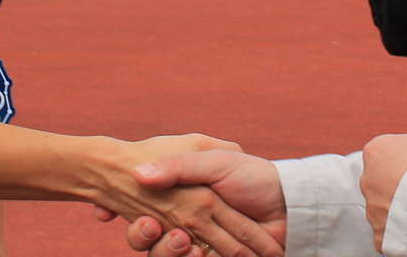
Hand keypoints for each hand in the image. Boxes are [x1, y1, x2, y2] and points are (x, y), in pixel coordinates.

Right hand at [95, 150, 284, 256]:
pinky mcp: (217, 256)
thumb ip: (177, 165)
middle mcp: (186, 223)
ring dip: (169, 251)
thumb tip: (140, 174)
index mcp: (181, 198)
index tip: (118, 217)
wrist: (288, 200)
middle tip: (155, 227)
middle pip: (149, 240)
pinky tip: (197, 252)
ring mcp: (201, 243)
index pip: (143, 211)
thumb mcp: (209, 158)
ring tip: (185, 244)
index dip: (129, 218)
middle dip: (143, 237)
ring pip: (168, 254)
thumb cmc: (250, 175)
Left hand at [360, 127, 406, 251]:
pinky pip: (391, 233)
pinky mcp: (381, 236)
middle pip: (383, 182)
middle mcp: (367, 179)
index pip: (388, 154)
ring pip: (386, 209)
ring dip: (403, 209)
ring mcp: (372, 209)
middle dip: (402, 186)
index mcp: (377, 150)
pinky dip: (404, 232)